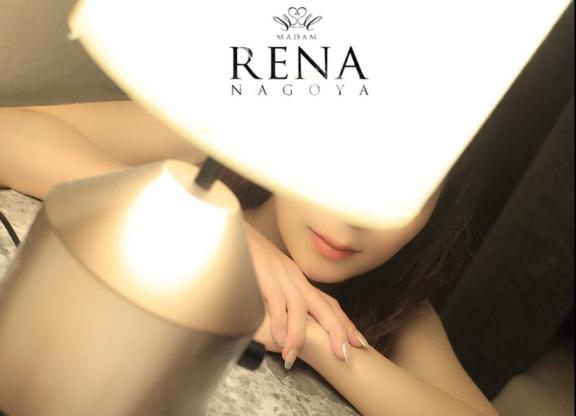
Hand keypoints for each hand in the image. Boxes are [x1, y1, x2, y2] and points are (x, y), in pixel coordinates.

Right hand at [244, 221, 368, 368]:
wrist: (229, 228)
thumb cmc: (246, 254)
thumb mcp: (266, 276)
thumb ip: (275, 297)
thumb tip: (280, 322)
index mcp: (296, 277)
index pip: (327, 301)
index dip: (342, 322)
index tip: (355, 341)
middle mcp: (294, 275)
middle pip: (323, 305)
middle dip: (336, 330)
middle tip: (344, 354)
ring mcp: (280, 273)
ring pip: (299, 307)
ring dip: (299, 335)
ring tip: (293, 356)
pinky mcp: (263, 273)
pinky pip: (276, 300)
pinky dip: (279, 321)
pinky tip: (279, 339)